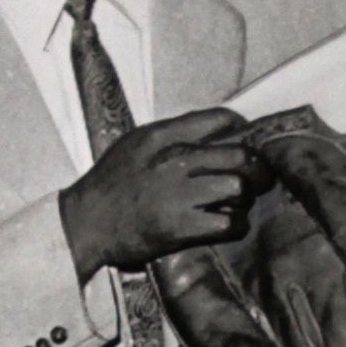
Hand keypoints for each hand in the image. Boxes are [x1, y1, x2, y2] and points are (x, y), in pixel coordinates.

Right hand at [58, 108, 268, 278]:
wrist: (85, 223)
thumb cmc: (109, 185)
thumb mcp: (134, 145)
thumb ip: (171, 134)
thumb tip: (211, 130)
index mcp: (163, 135)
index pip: (220, 119)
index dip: (243, 130)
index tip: (248, 142)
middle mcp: (174, 159)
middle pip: (240, 154)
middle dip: (258, 168)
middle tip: (260, 178)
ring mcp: (179, 194)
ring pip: (239, 187)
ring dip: (245, 198)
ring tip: (236, 204)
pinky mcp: (182, 227)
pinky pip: (230, 223)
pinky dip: (236, 225)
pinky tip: (227, 225)